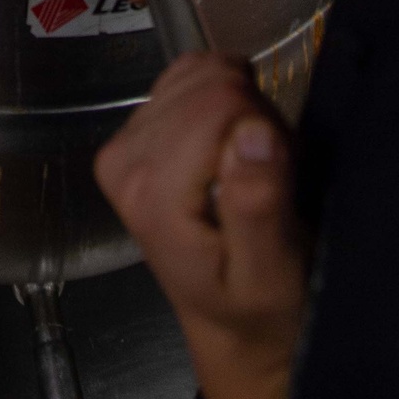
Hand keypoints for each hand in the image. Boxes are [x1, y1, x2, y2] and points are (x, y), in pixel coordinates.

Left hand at [96, 54, 307, 398]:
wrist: (231, 326)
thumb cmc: (255, 310)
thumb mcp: (269, 276)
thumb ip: (258, 205)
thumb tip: (254, 131)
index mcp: (150, 190)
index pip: (221, 101)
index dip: (265, 128)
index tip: (274, 175)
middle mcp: (124, 158)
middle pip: (210, 82)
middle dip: (254, 117)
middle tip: (266, 175)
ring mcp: (125, 140)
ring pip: (202, 72)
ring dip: (242, 109)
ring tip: (250, 166)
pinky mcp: (136, 129)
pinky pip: (190, 74)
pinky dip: (224, 99)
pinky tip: (232, 146)